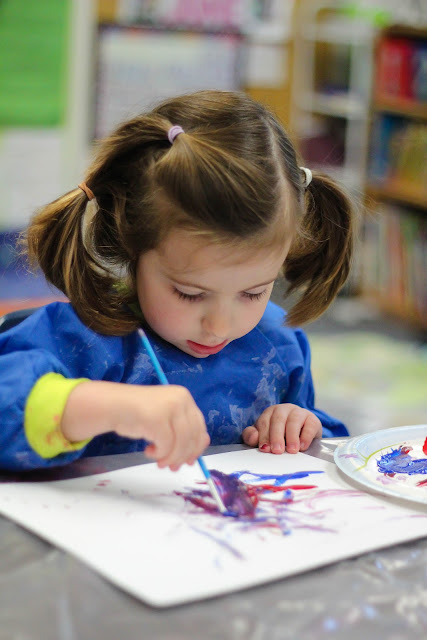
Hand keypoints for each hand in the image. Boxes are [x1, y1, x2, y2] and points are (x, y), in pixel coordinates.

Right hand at [61, 381, 209, 470]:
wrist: (114, 405)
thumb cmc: (139, 414)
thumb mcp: (166, 419)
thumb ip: (182, 429)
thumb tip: (197, 453)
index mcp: (184, 397)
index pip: (199, 426)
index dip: (197, 447)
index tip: (190, 461)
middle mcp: (181, 399)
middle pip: (193, 436)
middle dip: (183, 456)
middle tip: (173, 467)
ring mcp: (170, 407)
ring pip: (181, 443)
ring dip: (170, 458)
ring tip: (159, 462)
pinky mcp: (157, 419)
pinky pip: (166, 446)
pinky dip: (159, 454)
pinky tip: (148, 452)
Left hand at [242, 404, 321, 453]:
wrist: (304, 437)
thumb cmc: (281, 437)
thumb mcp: (265, 437)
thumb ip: (254, 437)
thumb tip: (253, 438)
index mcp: (270, 412)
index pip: (264, 422)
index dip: (263, 435)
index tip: (264, 449)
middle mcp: (284, 409)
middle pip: (278, 419)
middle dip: (276, 436)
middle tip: (277, 451)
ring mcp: (299, 413)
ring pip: (293, 420)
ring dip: (292, 436)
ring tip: (291, 450)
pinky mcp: (313, 419)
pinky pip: (310, 425)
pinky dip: (306, 436)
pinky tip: (303, 447)